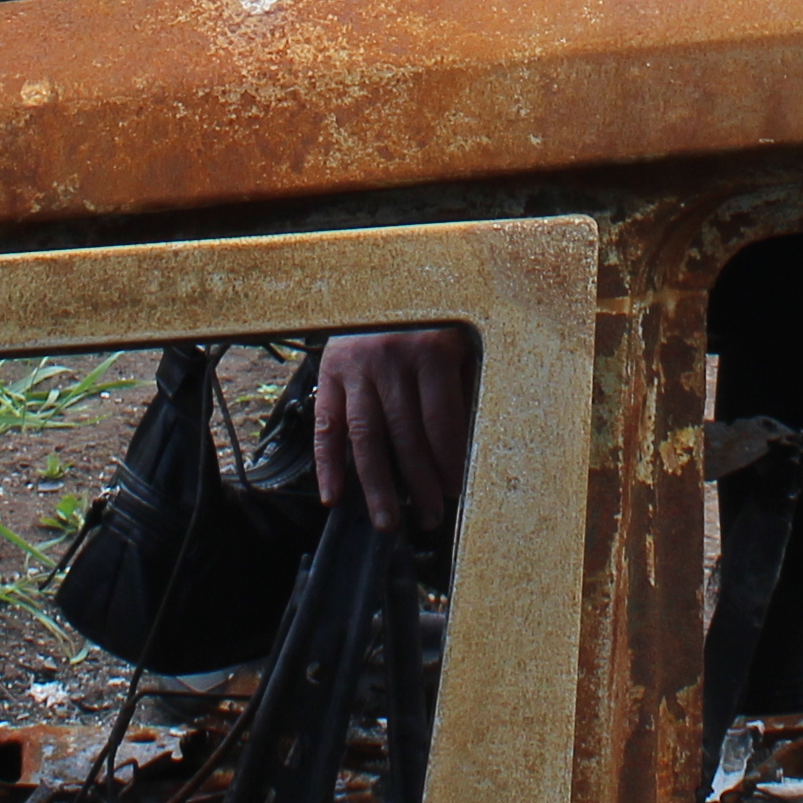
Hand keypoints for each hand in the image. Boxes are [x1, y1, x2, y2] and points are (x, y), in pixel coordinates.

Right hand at [310, 327, 478, 529]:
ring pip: (366, 437)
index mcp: (432, 350)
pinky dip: (327, 463)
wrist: (381, 282)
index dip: (450, 462)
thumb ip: (466, 385)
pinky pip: (327, 425)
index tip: (457, 491)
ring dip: (376, 485)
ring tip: (387, 521)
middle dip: (420, 483)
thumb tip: (475, 442)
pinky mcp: (329, 372)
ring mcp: (357, 367)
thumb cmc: (431, 319)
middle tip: (430, 517)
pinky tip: (332, 495)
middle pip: (406, 435)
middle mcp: (392, 358)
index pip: (442, 422)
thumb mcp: (460, 339)